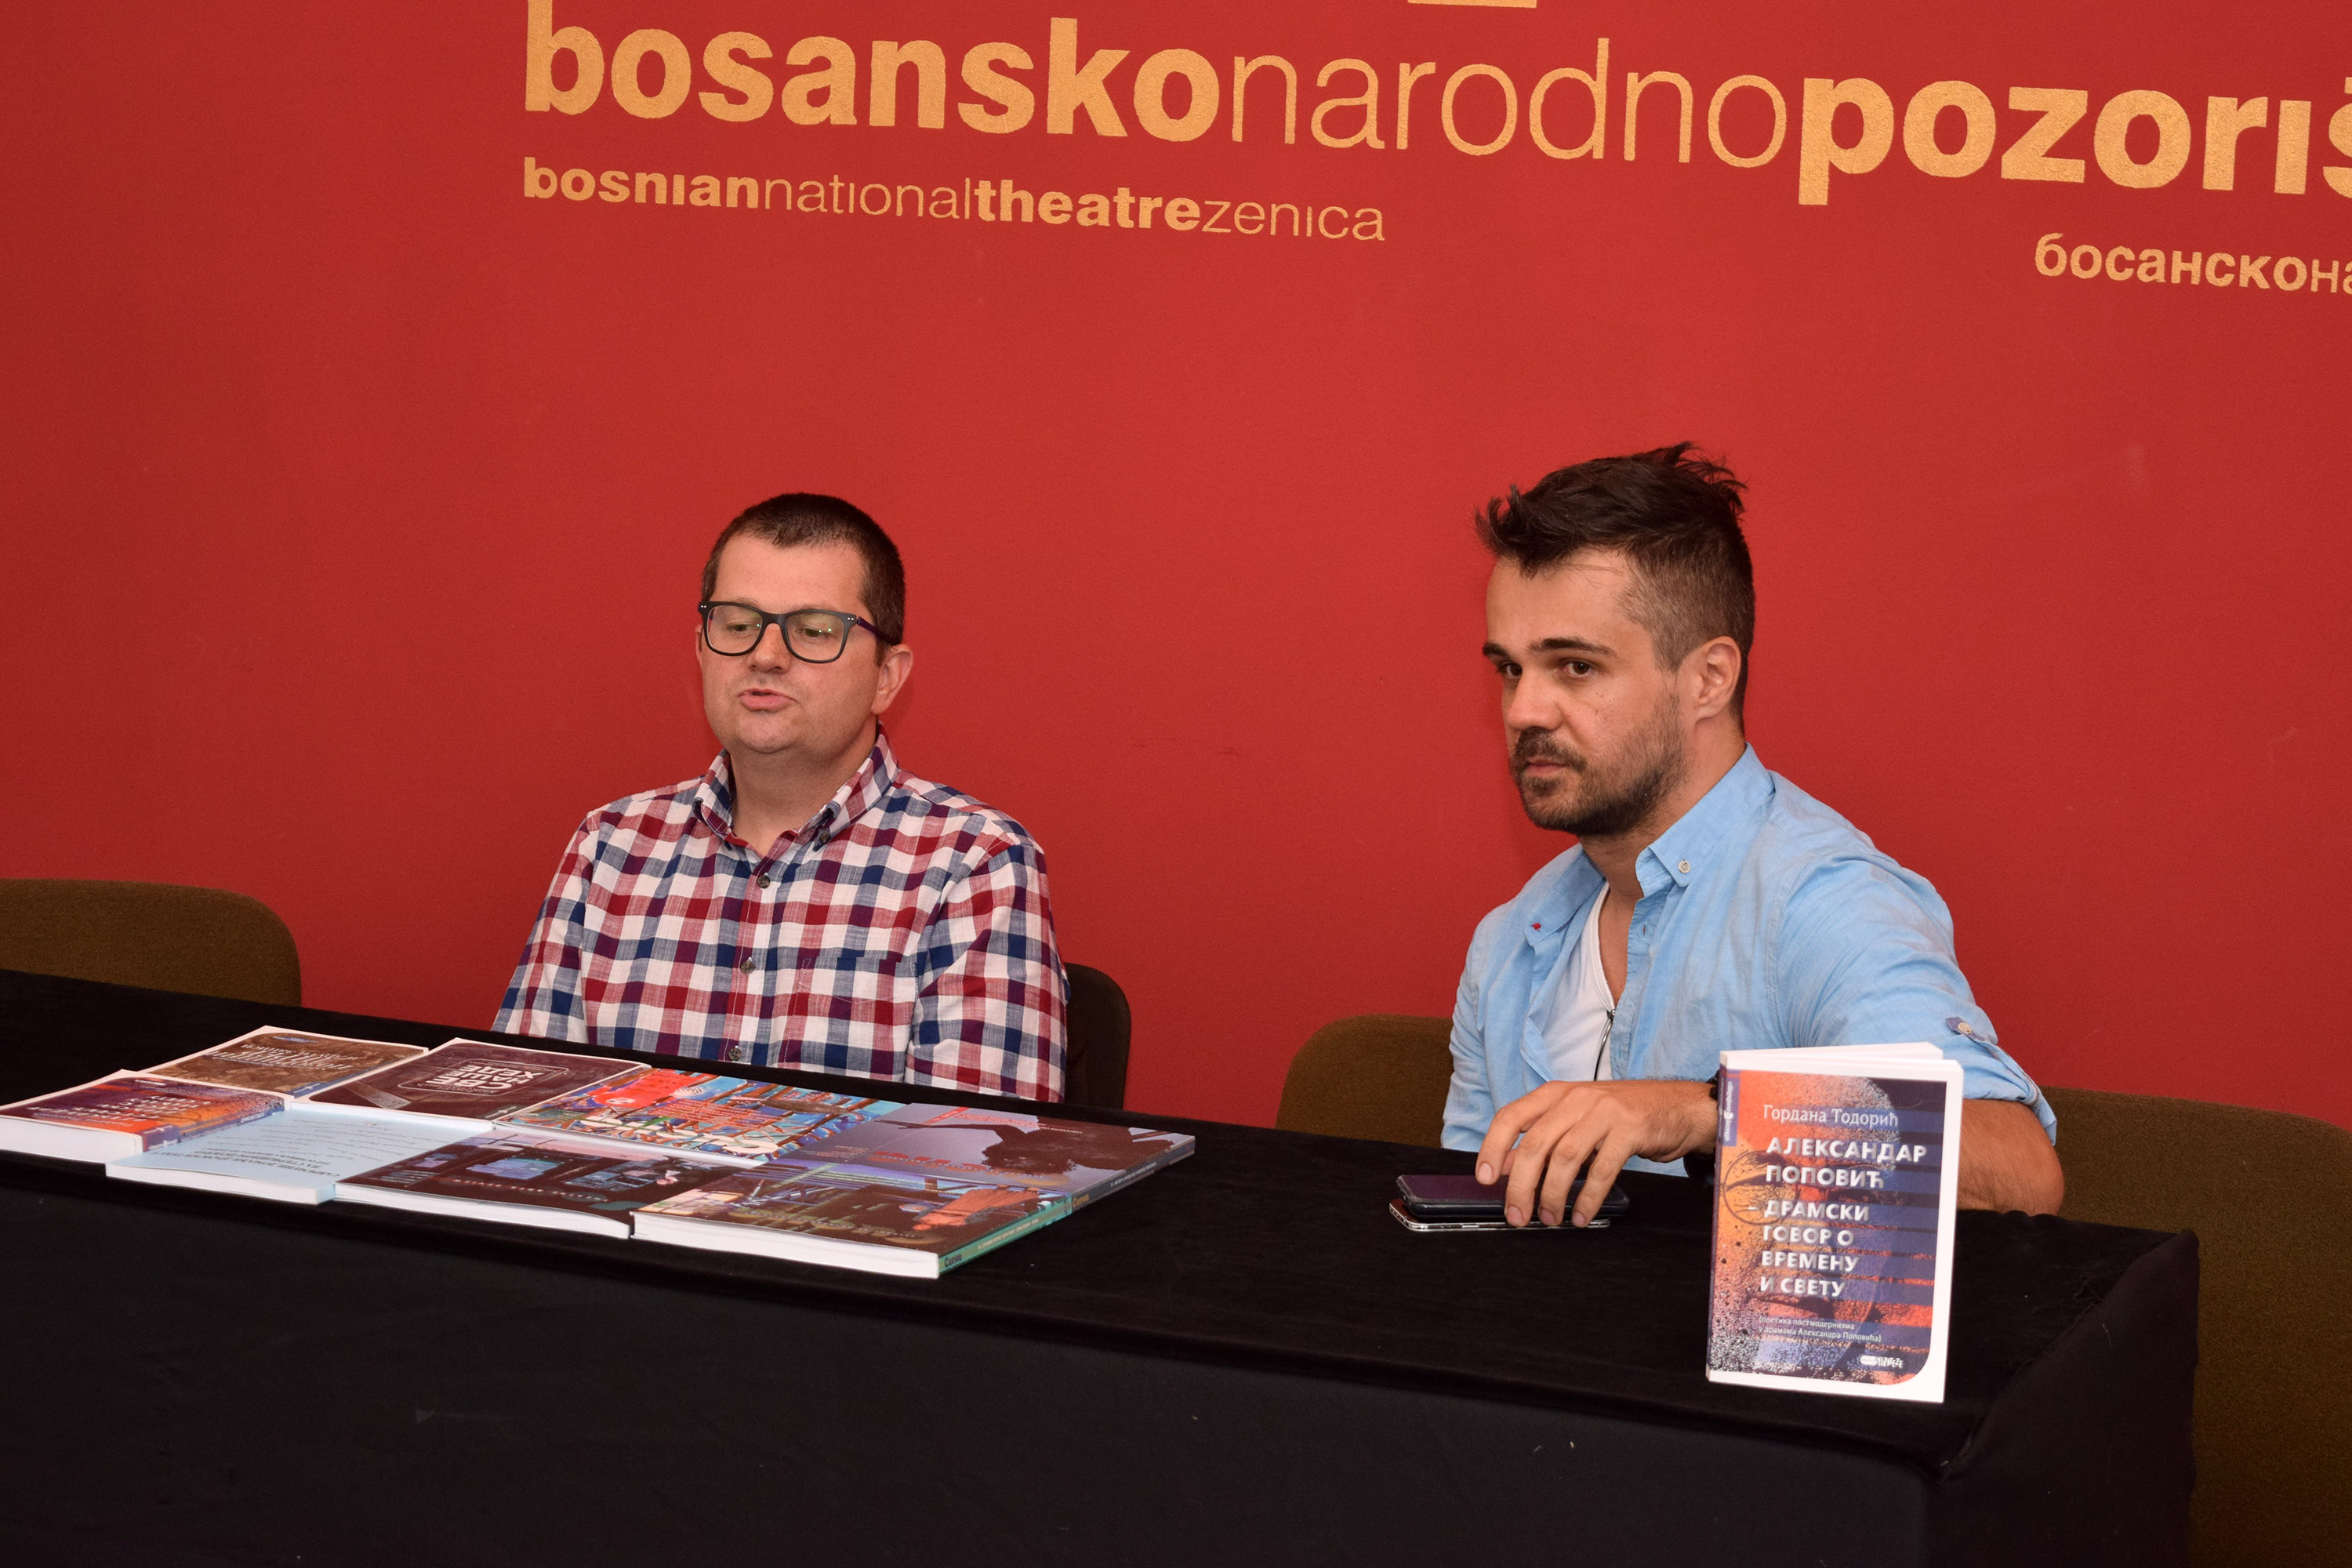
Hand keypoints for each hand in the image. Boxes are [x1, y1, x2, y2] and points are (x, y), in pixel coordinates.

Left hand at [1475, 1079, 1715, 1227]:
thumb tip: (1506, 1167)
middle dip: (1520, 1185)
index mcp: (1555, 1094)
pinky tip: (1582, 1216)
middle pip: (1535, 1144)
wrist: (1678, 1107)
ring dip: (1552, 1195)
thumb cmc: (1620, 1116)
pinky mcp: (1630, 1129)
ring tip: (1549, 1219)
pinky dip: (1588, 1198)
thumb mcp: (1575, 1121)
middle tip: (1516, 1215)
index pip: (1511, 1116)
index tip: (1484, 1178)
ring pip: (1565, 1157)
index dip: (1493, 1147)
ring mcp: (1604, 1111)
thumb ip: (1541, 1140)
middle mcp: (1575, 1098)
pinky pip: (1602, 1169)